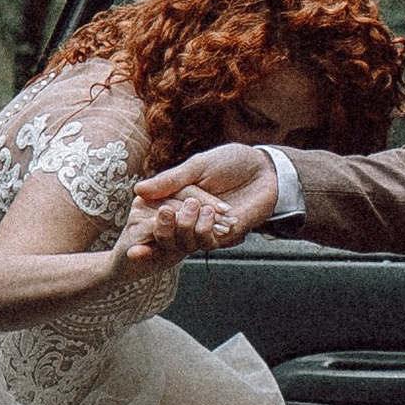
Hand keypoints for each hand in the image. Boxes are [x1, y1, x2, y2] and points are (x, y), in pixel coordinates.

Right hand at [128, 140, 278, 242]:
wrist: (267, 172)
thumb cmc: (233, 162)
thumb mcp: (199, 166)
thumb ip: (170, 180)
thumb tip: (137, 190)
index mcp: (177, 194)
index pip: (158, 207)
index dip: (150, 212)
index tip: (137, 212)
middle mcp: (187, 212)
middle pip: (166, 227)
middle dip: (162, 226)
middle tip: (164, 216)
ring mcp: (203, 225)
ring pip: (182, 238)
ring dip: (184, 228)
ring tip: (199, 207)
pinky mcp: (220, 236)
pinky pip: (204, 242)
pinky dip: (203, 232)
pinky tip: (214, 215)